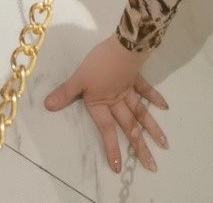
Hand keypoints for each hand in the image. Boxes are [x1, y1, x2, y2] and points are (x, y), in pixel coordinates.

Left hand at [44, 34, 169, 173]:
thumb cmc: (99, 62)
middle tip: (152, 165)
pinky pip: (147, 90)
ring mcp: (129, 90)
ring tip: (164, 144)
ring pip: (141, 113)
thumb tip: (47, 106)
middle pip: (130, 126)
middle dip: (139, 146)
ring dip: (152, 129)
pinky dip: (155, 97)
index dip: (112, 148)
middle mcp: (118, 101)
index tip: (118, 167)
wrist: (123, 45)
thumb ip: (65, 92)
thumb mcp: (79, 77)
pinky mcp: (136, 78)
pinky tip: (165, 107)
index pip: (107, 130)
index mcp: (103, 103)